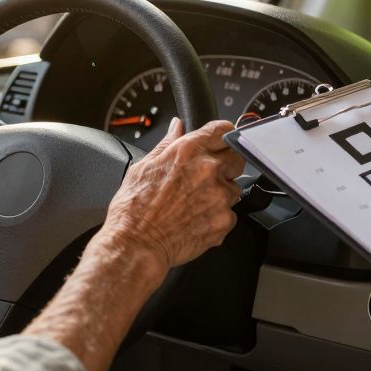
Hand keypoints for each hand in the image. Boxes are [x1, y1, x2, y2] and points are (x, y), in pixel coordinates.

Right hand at [102, 118, 243, 268]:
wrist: (136, 244)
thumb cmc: (134, 208)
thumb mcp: (144, 166)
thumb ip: (168, 142)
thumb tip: (177, 126)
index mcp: (189, 150)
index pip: (223, 130)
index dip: (223, 136)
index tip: (220, 143)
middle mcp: (209, 169)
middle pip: (237, 157)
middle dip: (226, 164)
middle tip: (205, 178)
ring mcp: (219, 195)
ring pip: (235, 188)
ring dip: (221, 193)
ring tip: (194, 203)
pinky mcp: (224, 220)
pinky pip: (230, 214)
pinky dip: (218, 217)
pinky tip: (196, 219)